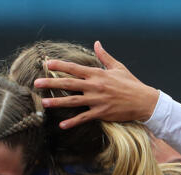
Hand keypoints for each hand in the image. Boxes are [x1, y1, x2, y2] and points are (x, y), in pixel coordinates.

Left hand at [34, 41, 159, 128]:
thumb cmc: (131, 83)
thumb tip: (97, 43)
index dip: (60, 66)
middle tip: (36, 83)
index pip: (75, 68)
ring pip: (73, 101)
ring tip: (44, 103)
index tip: (47, 64)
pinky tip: (62, 125)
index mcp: (98, 74)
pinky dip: (72, 122)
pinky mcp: (101, 113)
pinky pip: (83, 118)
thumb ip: (104, 56)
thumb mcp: (118, 67)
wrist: (144, 101)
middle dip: (51, 83)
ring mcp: (97, 101)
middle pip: (69, 83)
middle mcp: (95, 86)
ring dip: (57, 102)